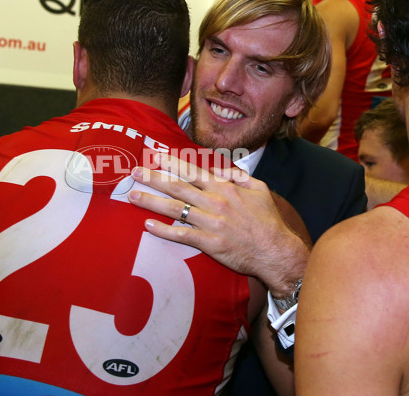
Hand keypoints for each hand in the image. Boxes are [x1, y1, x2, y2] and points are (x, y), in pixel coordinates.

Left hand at [128, 153, 309, 296]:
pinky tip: (147, 226)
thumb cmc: (269, 221)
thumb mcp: (260, 189)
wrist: (276, 251)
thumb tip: (224, 168)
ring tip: (132, 195)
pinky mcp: (209, 243)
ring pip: (174, 209)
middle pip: (177, 187)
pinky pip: (181, 235)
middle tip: (133, 172)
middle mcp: (214, 202)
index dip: (172, 163)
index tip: (155, 156)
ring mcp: (211, 223)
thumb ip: (240, 176)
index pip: (192, 171)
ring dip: (151, 201)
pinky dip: (163, 230)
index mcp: (225, 188)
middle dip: (153, 178)